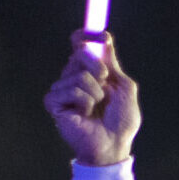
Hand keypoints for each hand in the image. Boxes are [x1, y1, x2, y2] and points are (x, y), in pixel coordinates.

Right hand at [44, 30, 140, 166]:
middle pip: (80, 53)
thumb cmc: (121, 120)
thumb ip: (112, 63)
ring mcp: (62, 89)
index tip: (102, 35)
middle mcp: (73, 76)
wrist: (114, 144)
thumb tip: (104, 38)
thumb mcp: (124, 87)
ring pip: (78, 74)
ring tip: (97, 107)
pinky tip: (84, 114)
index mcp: (89, 71)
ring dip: (95, 92)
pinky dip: (84, 101)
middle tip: (107, 84)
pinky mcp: (54, 103)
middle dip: (99, 68)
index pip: (80, 44)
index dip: (87, 35)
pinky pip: (71, 90)